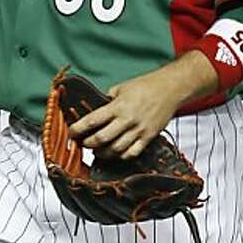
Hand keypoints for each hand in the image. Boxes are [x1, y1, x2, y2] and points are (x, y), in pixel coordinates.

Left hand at [69, 65, 191, 158]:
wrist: (171, 89)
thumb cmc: (147, 86)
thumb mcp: (121, 87)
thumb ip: (108, 99)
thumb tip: (95, 109)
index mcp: (118, 106)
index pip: (92, 121)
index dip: (78, 129)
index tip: (71, 133)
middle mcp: (128, 120)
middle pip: (101, 139)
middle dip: (88, 143)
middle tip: (84, 143)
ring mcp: (139, 130)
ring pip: (116, 149)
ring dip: (103, 153)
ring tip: (98, 150)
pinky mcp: (149, 137)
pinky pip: (133, 152)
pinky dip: (122, 156)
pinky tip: (116, 153)